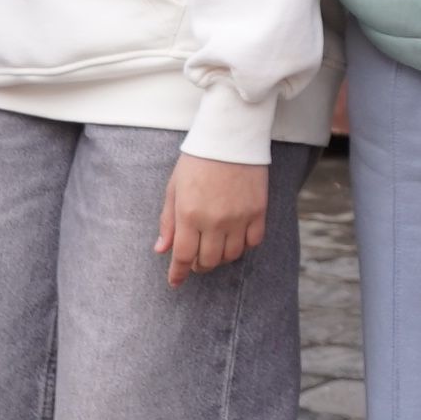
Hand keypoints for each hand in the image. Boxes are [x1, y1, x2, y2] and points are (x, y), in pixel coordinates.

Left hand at [155, 153, 269, 284]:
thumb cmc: (197, 161)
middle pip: (208, 261)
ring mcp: (239, 217)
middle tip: (196, 260)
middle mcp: (214, 220)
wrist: (230, 137)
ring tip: (215, 248)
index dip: (178, 274)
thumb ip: (168, 221)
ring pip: (231, 255)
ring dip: (220, 258)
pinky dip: (243, 246)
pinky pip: (253, 242)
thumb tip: (162, 250)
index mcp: (189, 214)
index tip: (175, 282)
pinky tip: (236, 238)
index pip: (183, 256)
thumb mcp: (174, 189)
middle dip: (199, 266)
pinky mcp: (258, 211)